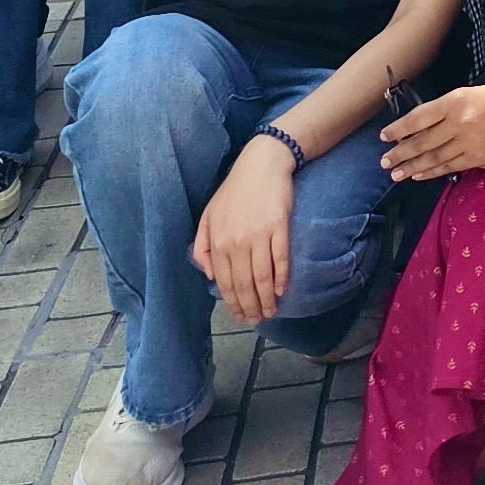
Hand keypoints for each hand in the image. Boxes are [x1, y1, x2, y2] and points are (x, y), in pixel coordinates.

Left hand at [191, 141, 294, 325]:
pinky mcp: (279, 227)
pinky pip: (280, 259)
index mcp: (217, 242)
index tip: (240, 315)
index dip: (233, 302)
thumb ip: (202, 247)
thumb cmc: (234, 190)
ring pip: (262, 276)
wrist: (261, 164)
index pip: (225, 282)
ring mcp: (259, 235)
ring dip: (267, 298)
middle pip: (244, 283)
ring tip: (270, 311)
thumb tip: (209, 275)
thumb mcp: (208, 216)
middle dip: (250, 306)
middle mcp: (236, 242)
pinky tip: (282, 289)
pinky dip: (281, 277)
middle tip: (257, 319)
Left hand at [381, 82, 484, 182]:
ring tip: (396, 173)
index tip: (385, 136)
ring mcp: (468, 142)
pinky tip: (419, 175)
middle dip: (401, 152)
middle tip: (385, 161)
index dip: (399, 128)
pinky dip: (432, 172)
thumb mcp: (467, 94)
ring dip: (412, 166)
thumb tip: (417, 128)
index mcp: (455, 102)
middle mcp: (459, 123)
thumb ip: (443, 110)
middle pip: (423, 141)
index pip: (419, 118)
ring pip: (433, 157)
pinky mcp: (477, 158)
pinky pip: (449, 167)